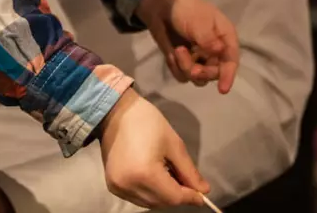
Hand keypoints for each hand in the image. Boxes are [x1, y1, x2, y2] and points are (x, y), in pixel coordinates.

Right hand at [98, 88, 208, 207]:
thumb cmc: (148, 122)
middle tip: (187, 183)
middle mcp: (129, 186)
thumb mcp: (173, 145)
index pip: (174, 197)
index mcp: (146, 174)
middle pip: (161, 203)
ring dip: (164, 196)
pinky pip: (137, 198)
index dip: (191, 197)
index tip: (203, 195)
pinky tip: (155, 179)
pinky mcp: (112, 186)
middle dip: (178, 196)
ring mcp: (118, 188)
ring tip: (171, 178)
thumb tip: (203, 191)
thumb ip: (189, 171)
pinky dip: (150, 194)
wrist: (115, 112)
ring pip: (149, 203)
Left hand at [138, 0, 240, 93]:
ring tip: (177, 51)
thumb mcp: (199, 21)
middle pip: (214, 73)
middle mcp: (215, 52)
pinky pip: (182, 76)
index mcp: (224, 39)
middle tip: (191, 69)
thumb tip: (219, 52)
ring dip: (186, 68)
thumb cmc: (186, 9)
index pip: (231, 61)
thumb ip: (208, 39)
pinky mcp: (184, 63)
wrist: (162, 6)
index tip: (222, 89)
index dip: (228, 76)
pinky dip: (176, 67)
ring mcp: (199, 59)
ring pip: (197, 78)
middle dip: (202, 72)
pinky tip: (171, 54)